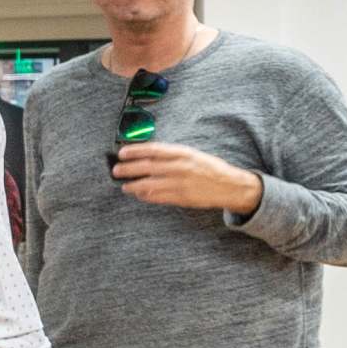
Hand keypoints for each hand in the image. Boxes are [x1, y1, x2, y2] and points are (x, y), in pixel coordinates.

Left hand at [110, 141, 263, 216]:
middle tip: (116, 170)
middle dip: (128, 169)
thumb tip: (147, 155)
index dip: (135, 151)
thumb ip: (171, 155)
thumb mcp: (192, 154)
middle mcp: (179, 167)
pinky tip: (139, 194)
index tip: (122, 153)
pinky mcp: (181, 197)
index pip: (153, 150)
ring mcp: (180, 183)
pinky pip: (158, 197)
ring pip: (149, 184)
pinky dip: (146, 196)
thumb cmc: (210, 168)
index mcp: (182, 153)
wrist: (230, 186)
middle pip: (146, 167)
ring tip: (124, 186)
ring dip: (133, 185)